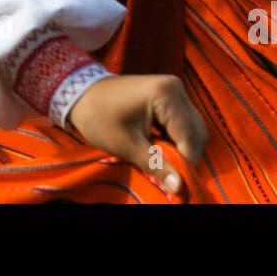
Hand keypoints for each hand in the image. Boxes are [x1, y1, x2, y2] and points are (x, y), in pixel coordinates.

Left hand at [67, 74, 206, 196]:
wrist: (81, 94)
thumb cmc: (99, 117)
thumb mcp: (126, 145)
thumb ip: (156, 166)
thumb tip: (179, 188)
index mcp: (166, 95)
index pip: (190, 137)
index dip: (186, 163)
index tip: (178, 185)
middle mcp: (175, 87)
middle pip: (196, 131)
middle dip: (187, 155)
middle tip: (171, 176)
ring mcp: (173, 88)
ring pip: (192, 127)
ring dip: (182, 147)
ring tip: (165, 163)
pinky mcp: (168, 93)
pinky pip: (182, 120)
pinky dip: (176, 138)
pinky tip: (162, 149)